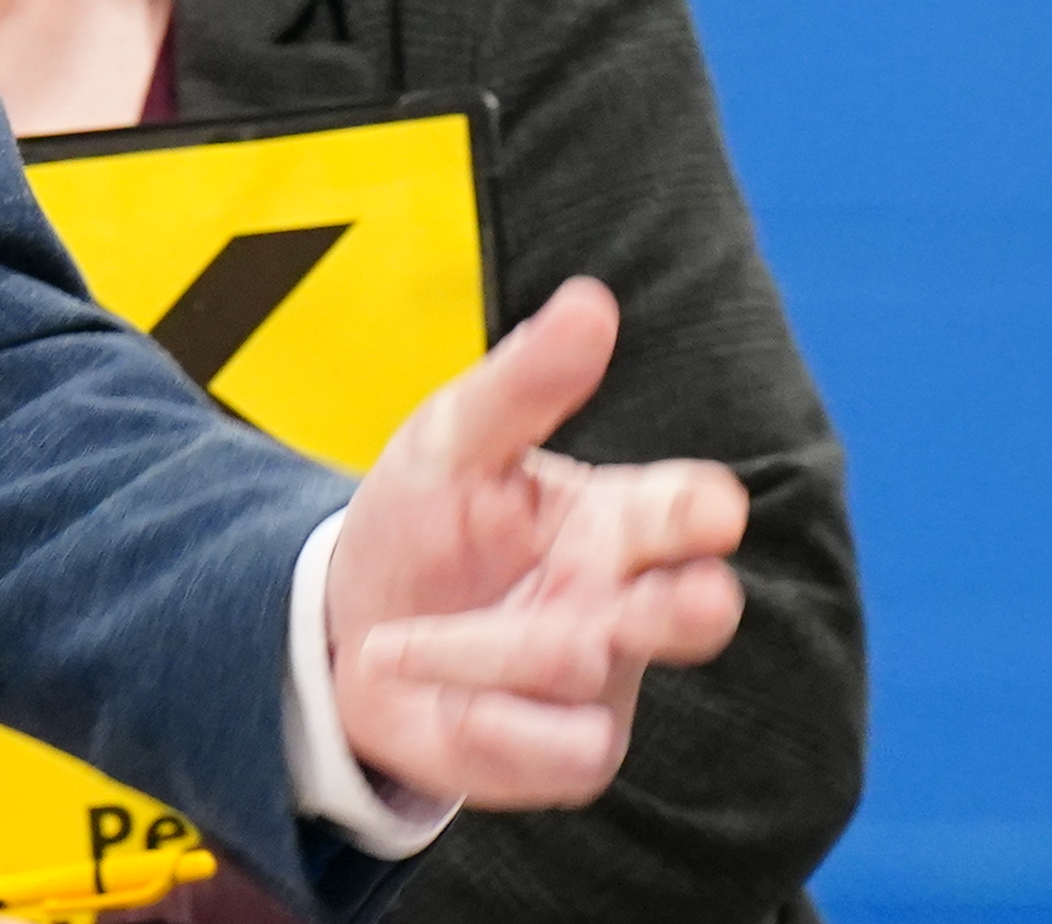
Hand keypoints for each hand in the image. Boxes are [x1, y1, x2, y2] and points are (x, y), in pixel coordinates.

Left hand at [324, 276, 745, 807]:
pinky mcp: (570, 751)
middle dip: (691, 608)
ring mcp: (605, 681)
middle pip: (701, 610)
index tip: (709, 510)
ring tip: (404, 638)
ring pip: (592, 672)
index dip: (703, 512)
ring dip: (487, 652)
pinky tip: (436, 694)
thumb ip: (521, 382)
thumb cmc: (418, 525)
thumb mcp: (448, 442)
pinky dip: (490, 720)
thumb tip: (591, 300)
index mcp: (611, 518)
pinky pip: (565, 748)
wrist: (343, 635)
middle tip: (671, 600)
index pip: (687, 509)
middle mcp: (625, 599)